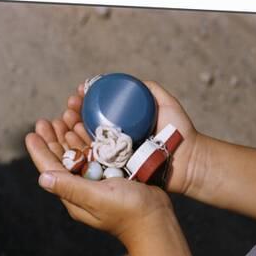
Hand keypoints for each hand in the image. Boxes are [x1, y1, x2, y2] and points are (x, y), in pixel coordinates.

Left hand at [25, 120, 192, 255]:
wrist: (157, 219)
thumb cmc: (128, 211)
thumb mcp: (96, 198)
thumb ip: (70, 187)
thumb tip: (42, 177)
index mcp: (74, 194)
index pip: (50, 169)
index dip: (39, 151)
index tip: (31, 133)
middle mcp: (82, 186)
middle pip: (62, 158)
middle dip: (53, 138)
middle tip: (45, 120)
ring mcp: (97, 180)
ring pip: (78, 153)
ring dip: (69, 135)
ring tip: (63, 117)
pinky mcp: (112, 173)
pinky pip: (95, 152)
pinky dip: (87, 138)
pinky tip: (84, 126)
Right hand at [62, 81, 200, 194]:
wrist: (189, 161)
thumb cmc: (180, 132)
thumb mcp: (166, 104)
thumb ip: (151, 90)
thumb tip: (128, 81)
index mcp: (123, 126)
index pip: (97, 111)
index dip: (84, 101)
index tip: (77, 92)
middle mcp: (116, 141)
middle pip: (87, 126)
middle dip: (72, 114)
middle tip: (68, 106)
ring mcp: (115, 158)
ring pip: (86, 142)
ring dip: (70, 129)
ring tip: (65, 118)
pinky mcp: (115, 173)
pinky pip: (94, 161)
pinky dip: (79, 150)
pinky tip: (69, 137)